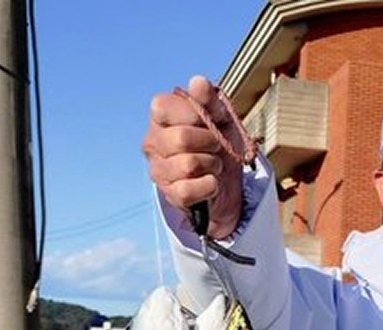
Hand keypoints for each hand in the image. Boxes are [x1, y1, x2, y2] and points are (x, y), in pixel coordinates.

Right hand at [142, 76, 246, 239]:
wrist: (229, 180)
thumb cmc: (219, 142)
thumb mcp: (220, 117)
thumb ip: (209, 98)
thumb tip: (198, 81)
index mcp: (160, 117)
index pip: (163, 106)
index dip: (194, 113)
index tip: (210, 121)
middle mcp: (152, 142)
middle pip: (180, 138)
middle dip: (209, 143)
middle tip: (216, 146)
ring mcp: (158, 170)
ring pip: (188, 165)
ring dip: (212, 165)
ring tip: (214, 165)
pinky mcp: (170, 194)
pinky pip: (189, 190)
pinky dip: (209, 186)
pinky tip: (211, 183)